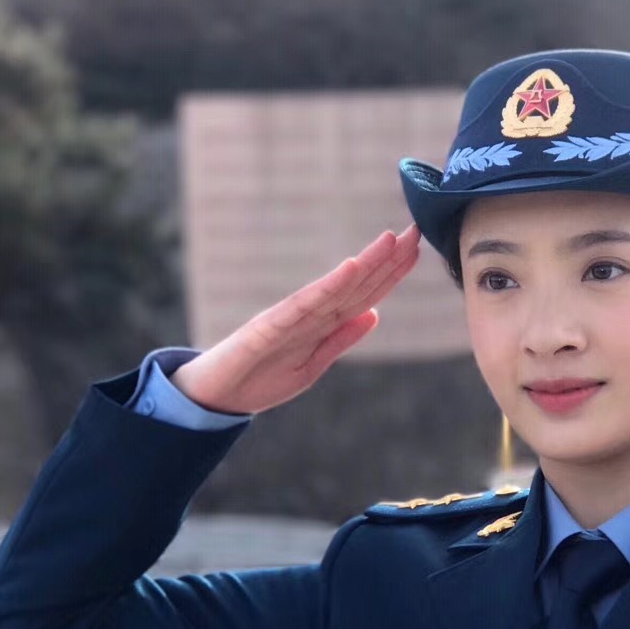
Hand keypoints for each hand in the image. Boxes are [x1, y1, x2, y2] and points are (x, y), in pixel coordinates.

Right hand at [170, 224, 421, 414]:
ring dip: (363, 264)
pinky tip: (350, 268)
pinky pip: (303, 305)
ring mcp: (288, 318)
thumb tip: (373, 314)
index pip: (362, 294)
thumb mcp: (312, 367)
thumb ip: (340, 340)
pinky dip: (328, 286)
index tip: (415, 249)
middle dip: (386, 259)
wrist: (213, 399)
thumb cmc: (259, 379)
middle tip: (416, 230)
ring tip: (390, 240)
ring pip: (335, 288)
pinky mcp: (268, 328)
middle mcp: (308, 314)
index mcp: (320, 324)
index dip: (390, 273)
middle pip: (355, 284)